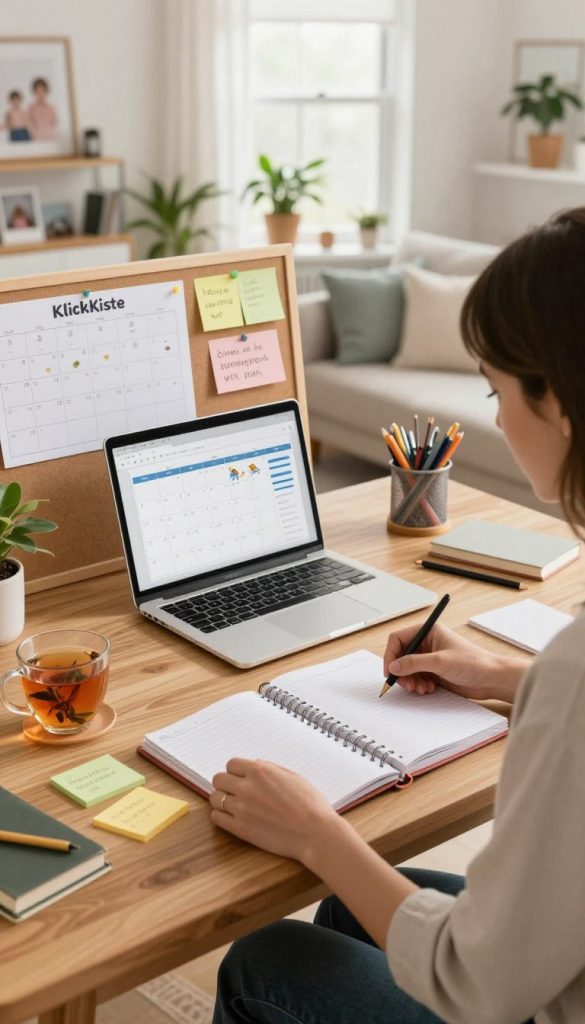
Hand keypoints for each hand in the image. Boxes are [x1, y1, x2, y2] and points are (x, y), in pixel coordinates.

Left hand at [210, 758, 340, 862]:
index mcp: (260, 771)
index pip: (231, 764)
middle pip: (219, 779)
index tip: (240, 778)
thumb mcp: (293, 777)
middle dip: (225, 784)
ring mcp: (241, 807)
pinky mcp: (240, 828)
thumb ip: (271, 769)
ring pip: (215, 798)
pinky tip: (230, 817)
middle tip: (235, 792)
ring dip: (221, 800)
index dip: (236, 771)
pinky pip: (216, 817)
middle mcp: (247, 786)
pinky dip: (220, 816)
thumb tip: (256, 765)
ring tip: (232, 805)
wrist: (315, 833)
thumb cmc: (310, 804)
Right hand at [383, 622, 527, 701]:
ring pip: (408, 670)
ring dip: (411, 681)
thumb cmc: (474, 662)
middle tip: (407, 684)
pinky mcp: (435, 672)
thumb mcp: (440, 661)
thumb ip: (414, 663)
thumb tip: (394, 666)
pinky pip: (417, 678)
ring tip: (421, 688)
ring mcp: (431, 659)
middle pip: (401, 656)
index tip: (390, 671)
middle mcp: (428, 643)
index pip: (399, 638)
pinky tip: (429, 689)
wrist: (491, 679)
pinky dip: (419, 685)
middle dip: (402, 672)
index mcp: (429, 631)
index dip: (391, 654)